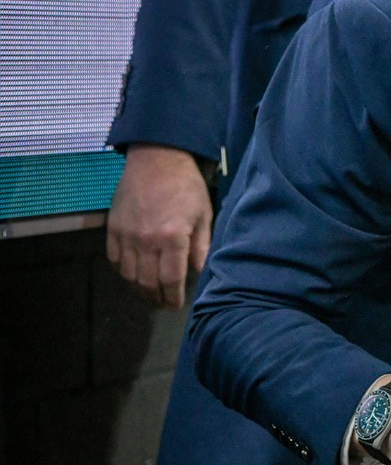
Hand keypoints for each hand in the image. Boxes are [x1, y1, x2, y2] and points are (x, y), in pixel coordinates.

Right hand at [106, 144, 212, 308]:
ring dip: (139, 289)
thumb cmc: (186, 186)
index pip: (171, 280)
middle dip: (156, 298)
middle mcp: (146, 240)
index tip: (176, 305)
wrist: (156, 159)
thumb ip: (201, 246)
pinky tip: (133, 275)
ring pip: (128, 275)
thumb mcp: (203, 214)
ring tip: (149, 294)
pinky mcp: (112, 228)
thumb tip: (198, 271)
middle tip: (163, 304)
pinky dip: (123, 272)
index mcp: (172, 238)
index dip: (173, 297)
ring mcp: (126, 235)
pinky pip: (114, 259)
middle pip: (147, 282)